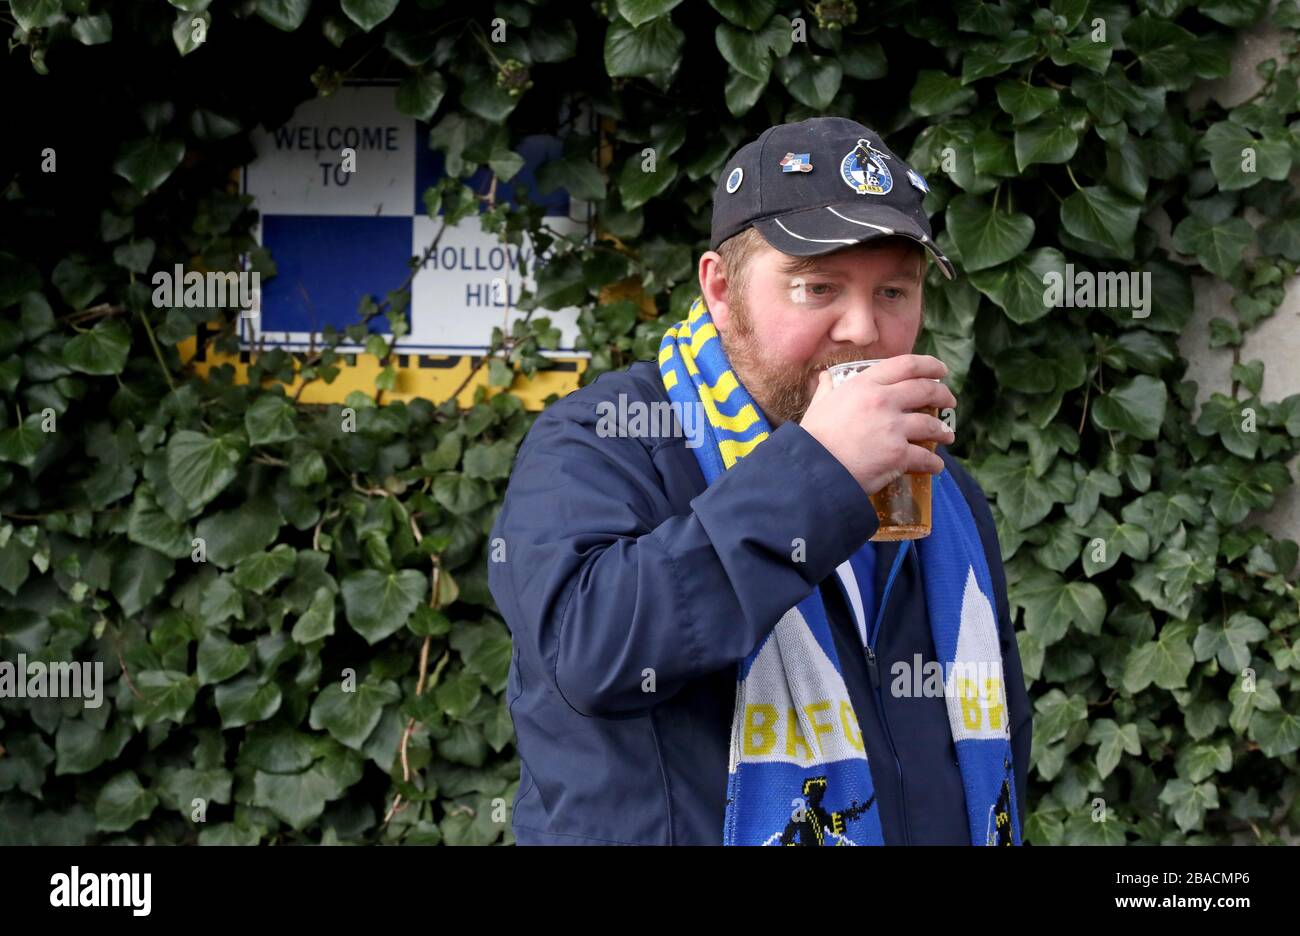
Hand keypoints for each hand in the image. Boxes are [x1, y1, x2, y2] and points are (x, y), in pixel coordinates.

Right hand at [799, 354, 956, 497]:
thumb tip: (824, 378)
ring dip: (943, 431)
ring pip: (931, 425)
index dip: (929, 365)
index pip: (906, 365)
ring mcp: (893, 428)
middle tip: (949, 401)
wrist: (813, 470)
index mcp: (864, 385)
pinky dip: (934, 464)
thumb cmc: (813, 438)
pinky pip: (926, 458)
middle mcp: (883, 401)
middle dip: (943, 395)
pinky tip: (935, 467)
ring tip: (946, 436)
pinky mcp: (898, 455)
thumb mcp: (818, 405)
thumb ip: (826, 390)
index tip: (941, 370)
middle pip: (925, 390)